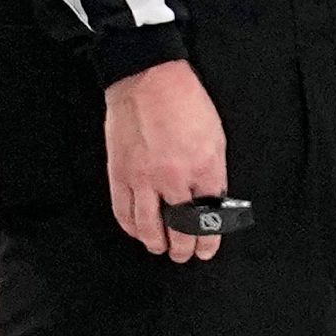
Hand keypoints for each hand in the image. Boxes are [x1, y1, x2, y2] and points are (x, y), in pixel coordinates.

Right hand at [103, 58, 226, 263]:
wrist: (147, 80)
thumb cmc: (185, 103)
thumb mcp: (216, 138)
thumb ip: (213, 172)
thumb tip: (212, 200)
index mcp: (204, 167)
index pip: (209, 216)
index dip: (209, 237)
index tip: (208, 248)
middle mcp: (174, 177)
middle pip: (179, 226)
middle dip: (184, 246)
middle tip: (184, 255)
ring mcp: (143, 177)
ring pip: (148, 225)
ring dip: (156, 242)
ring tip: (162, 248)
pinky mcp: (120, 173)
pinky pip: (123, 210)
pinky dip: (130, 226)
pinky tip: (137, 232)